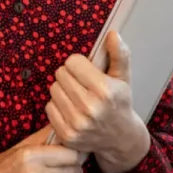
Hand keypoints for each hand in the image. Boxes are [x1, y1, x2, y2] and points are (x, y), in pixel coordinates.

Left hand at [45, 32, 149, 172]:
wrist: (121, 138)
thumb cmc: (120, 102)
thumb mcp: (123, 77)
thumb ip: (119, 54)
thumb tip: (112, 34)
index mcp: (105, 90)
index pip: (72, 62)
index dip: (79, 64)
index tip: (87, 71)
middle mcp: (90, 107)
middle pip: (61, 74)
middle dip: (70, 75)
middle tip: (82, 84)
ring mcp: (77, 123)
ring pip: (54, 90)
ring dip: (63, 90)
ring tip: (77, 96)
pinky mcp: (67, 135)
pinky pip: (49, 107)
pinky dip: (58, 106)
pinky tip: (71, 109)